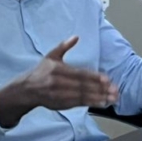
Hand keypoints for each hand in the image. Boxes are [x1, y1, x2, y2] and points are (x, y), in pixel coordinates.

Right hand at [0, 36, 118, 127]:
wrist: (26, 90)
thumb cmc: (41, 72)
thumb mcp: (50, 57)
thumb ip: (63, 47)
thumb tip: (76, 37)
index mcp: (57, 70)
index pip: (79, 74)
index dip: (93, 77)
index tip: (107, 79)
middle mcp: (58, 83)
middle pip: (82, 86)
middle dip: (100, 88)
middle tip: (115, 90)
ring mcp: (59, 95)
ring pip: (82, 96)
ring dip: (98, 98)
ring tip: (112, 98)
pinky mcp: (60, 104)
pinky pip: (78, 104)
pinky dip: (91, 103)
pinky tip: (102, 103)